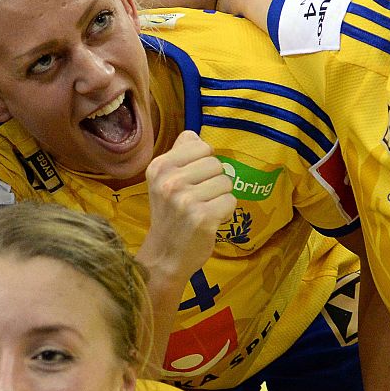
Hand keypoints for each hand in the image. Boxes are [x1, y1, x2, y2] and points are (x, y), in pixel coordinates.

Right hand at [134, 131, 235, 283]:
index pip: (201, 146)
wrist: (164, 256)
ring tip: (202, 211)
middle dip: (213, 181)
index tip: (190, 182)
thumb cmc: (169, 216)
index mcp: (158, 167)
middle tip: (197, 200)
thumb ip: (179, 155)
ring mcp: (186, 200)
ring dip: (220, 197)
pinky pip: (231, 201)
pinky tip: (209, 221)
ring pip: (226, 182)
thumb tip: (193, 135)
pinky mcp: (203, 217)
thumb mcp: (163, 182)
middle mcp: (170, 181)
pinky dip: (225, 212)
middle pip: (216, 164)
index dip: (203, 164)